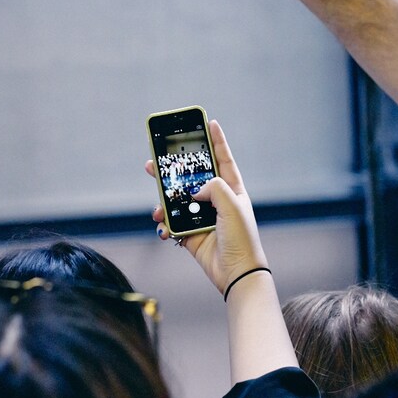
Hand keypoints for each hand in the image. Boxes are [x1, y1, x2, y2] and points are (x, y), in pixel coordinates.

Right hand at [149, 120, 267, 294]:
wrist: (236, 274)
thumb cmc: (242, 239)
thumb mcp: (232, 205)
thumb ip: (213, 187)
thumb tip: (195, 189)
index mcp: (232, 190)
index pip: (223, 159)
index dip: (217, 141)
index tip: (210, 122)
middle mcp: (216, 201)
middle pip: (192, 178)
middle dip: (175, 170)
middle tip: (158, 159)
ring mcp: (202, 217)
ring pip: (177, 201)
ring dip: (163, 201)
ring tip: (155, 204)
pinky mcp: (191, 234)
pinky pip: (172, 224)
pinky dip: (164, 225)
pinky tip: (163, 228)